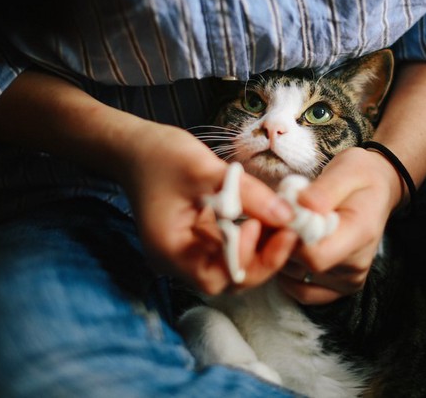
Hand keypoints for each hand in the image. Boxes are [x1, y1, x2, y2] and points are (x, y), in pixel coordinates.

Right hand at [116, 122, 295, 294]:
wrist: (136, 148)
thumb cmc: (161, 155)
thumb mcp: (204, 168)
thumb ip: (246, 193)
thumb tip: (287, 215)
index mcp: (170, 250)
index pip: (215, 278)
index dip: (245, 258)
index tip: (264, 225)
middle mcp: (178, 261)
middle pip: (229, 279)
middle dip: (263, 258)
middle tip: (290, 230)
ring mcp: (189, 252)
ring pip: (234, 266)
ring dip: (261, 248)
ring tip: (283, 222)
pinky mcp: (199, 241)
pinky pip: (230, 249)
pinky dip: (251, 237)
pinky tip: (268, 217)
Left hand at [277, 146, 402, 303]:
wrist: (376, 190)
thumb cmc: (358, 177)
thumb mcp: (345, 171)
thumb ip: (323, 191)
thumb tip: (302, 206)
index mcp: (361, 234)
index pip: (316, 255)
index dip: (289, 238)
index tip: (279, 214)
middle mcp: (357, 265)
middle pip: (301, 267)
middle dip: (279, 242)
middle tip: (277, 216)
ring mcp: (348, 280)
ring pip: (294, 278)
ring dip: (280, 254)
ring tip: (285, 227)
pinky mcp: (338, 288)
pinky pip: (300, 290)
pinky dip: (287, 271)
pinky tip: (290, 246)